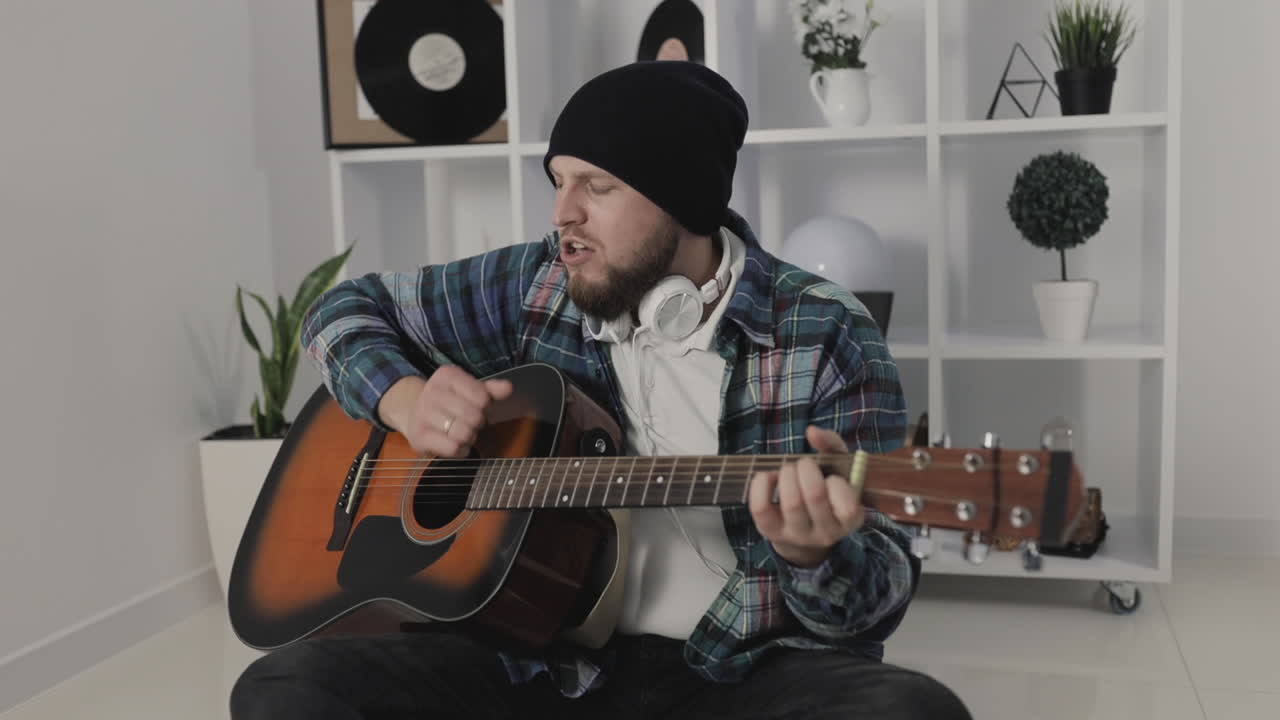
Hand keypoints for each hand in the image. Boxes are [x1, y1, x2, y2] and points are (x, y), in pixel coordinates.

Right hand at [378, 366, 512, 457]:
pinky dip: (460, 449)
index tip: (477, 406)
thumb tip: (508, 388)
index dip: (485, 406)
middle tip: (470, 422)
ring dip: (469, 437)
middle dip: (478, 423)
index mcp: (447, 375)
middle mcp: (432, 391)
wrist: (414, 412)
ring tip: (462, 432)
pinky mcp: (419, 436)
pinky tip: (455, 443)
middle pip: (474, 416)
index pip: (482, 396)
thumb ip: (491, 389)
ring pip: (463, 433)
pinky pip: (452, 448)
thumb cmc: (450, 401)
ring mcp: (423, 414)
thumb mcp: (470, 389)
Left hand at [748, 425, 864, 567]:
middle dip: (806, 468)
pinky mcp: (771, 532)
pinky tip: (770, 477)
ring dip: (786, 474)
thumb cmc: (826, 488)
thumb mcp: (837, 466)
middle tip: (804, 465)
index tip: (832, 478)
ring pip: (791, 503)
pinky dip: (761, 484)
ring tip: (788, 471)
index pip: (848, 507)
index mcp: (849, 520)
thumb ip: (831, 444)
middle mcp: (826, 534)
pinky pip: (761, 507)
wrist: (804, 524)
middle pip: (815, 495)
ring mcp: (798, 536)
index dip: (837, 483)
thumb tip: (812, 431)